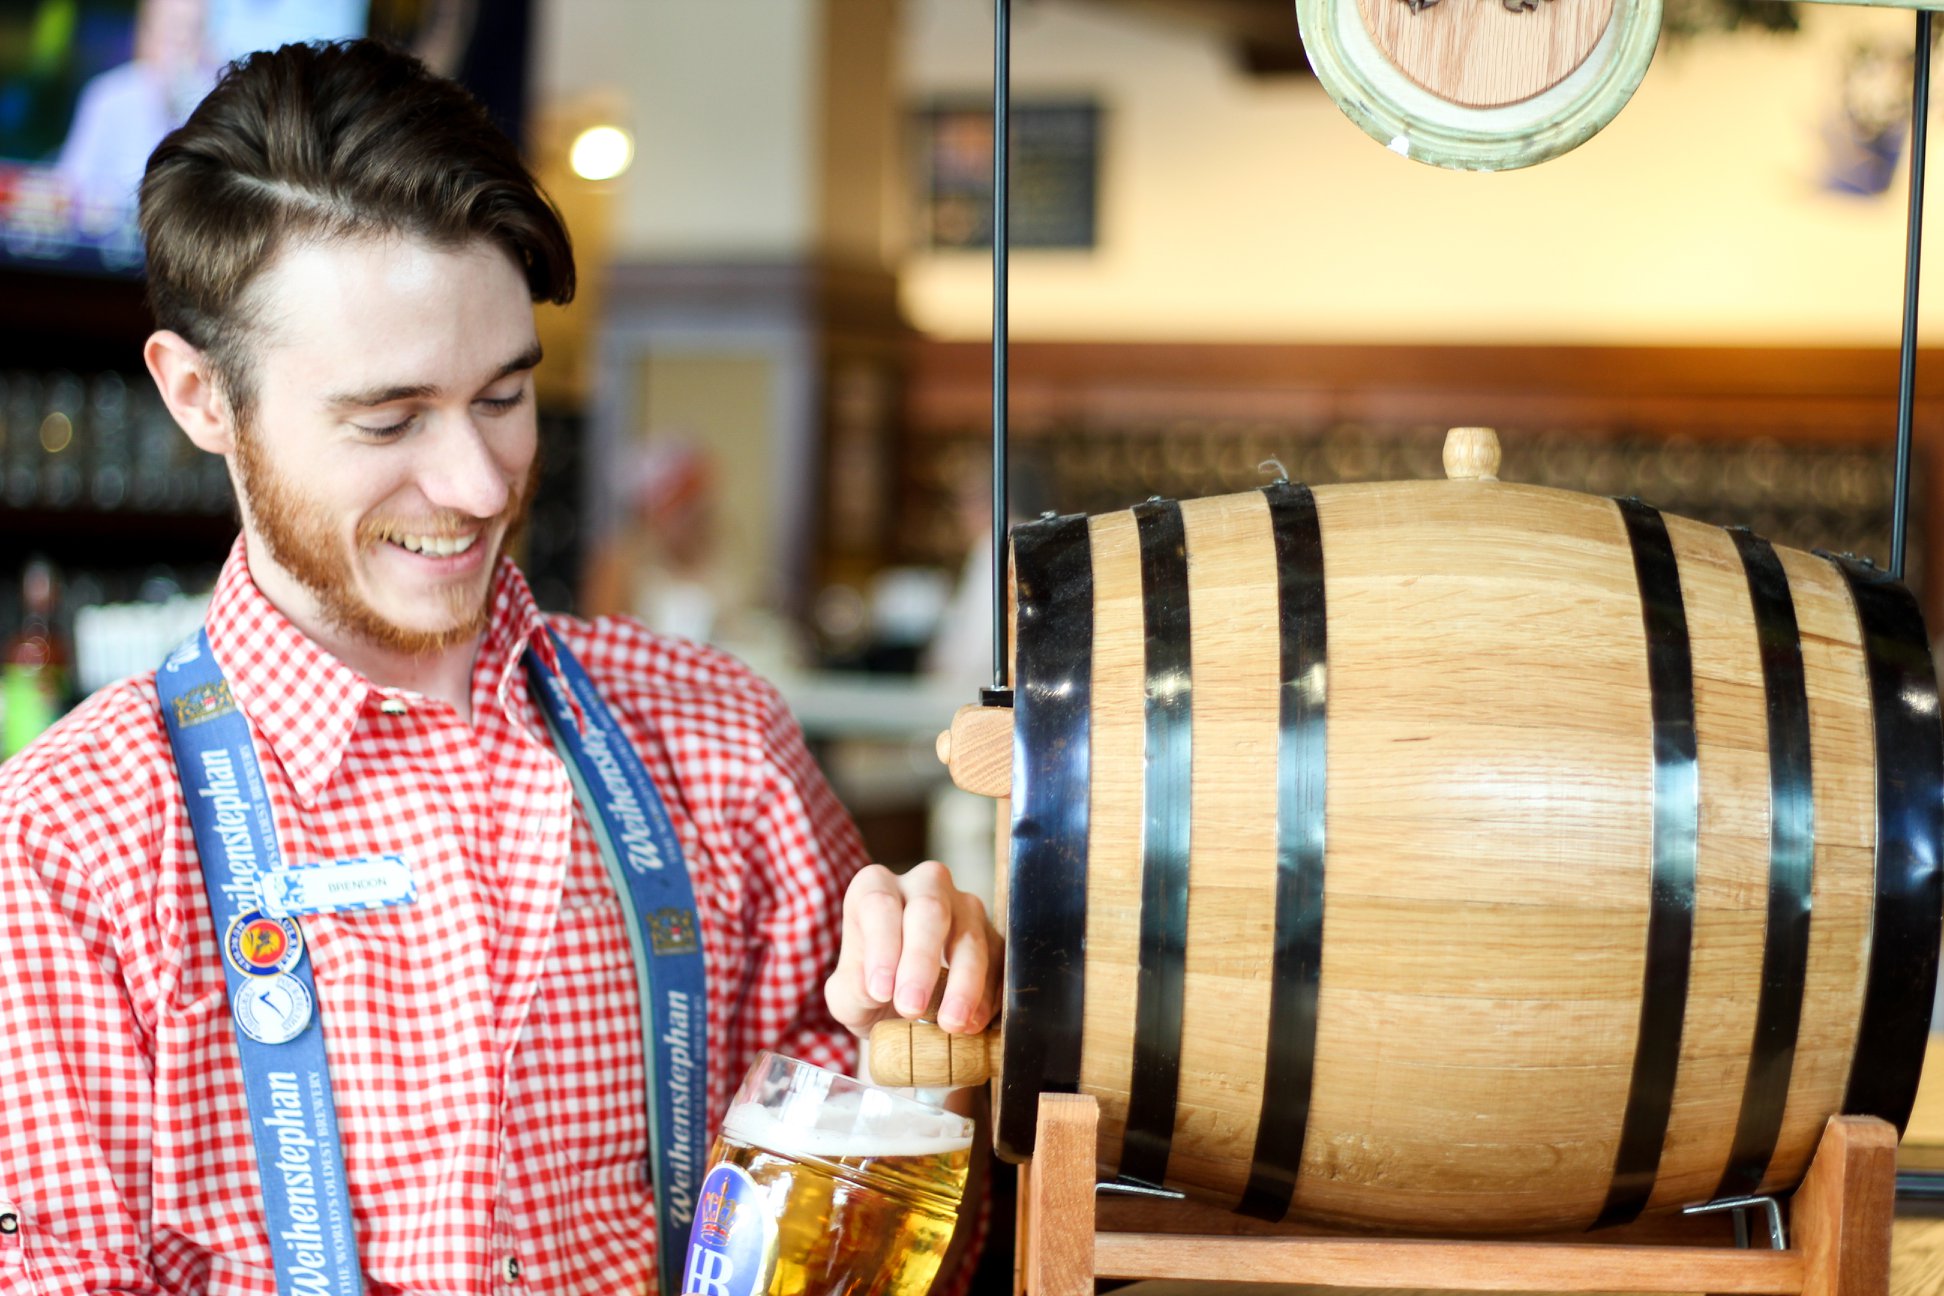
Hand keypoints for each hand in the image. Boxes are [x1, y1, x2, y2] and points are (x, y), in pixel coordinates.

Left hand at [826, 861, 1002, 1038]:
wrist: (901, 1005)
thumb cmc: (869, 989)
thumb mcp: (847, 995)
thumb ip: (853, 989)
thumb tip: (878, 988)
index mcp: (875, 888)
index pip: (879, 904)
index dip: (881, 947)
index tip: (879, 991)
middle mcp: (922, 885)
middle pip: (928, 909)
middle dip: (921, 960)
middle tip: (911, 1006)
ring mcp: (962, 905)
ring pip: (969, 933)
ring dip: (963, 981)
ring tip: (951, 1022)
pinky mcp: (992, 934)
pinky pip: (997, 958)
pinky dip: (988, 993)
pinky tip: (974, 1022)